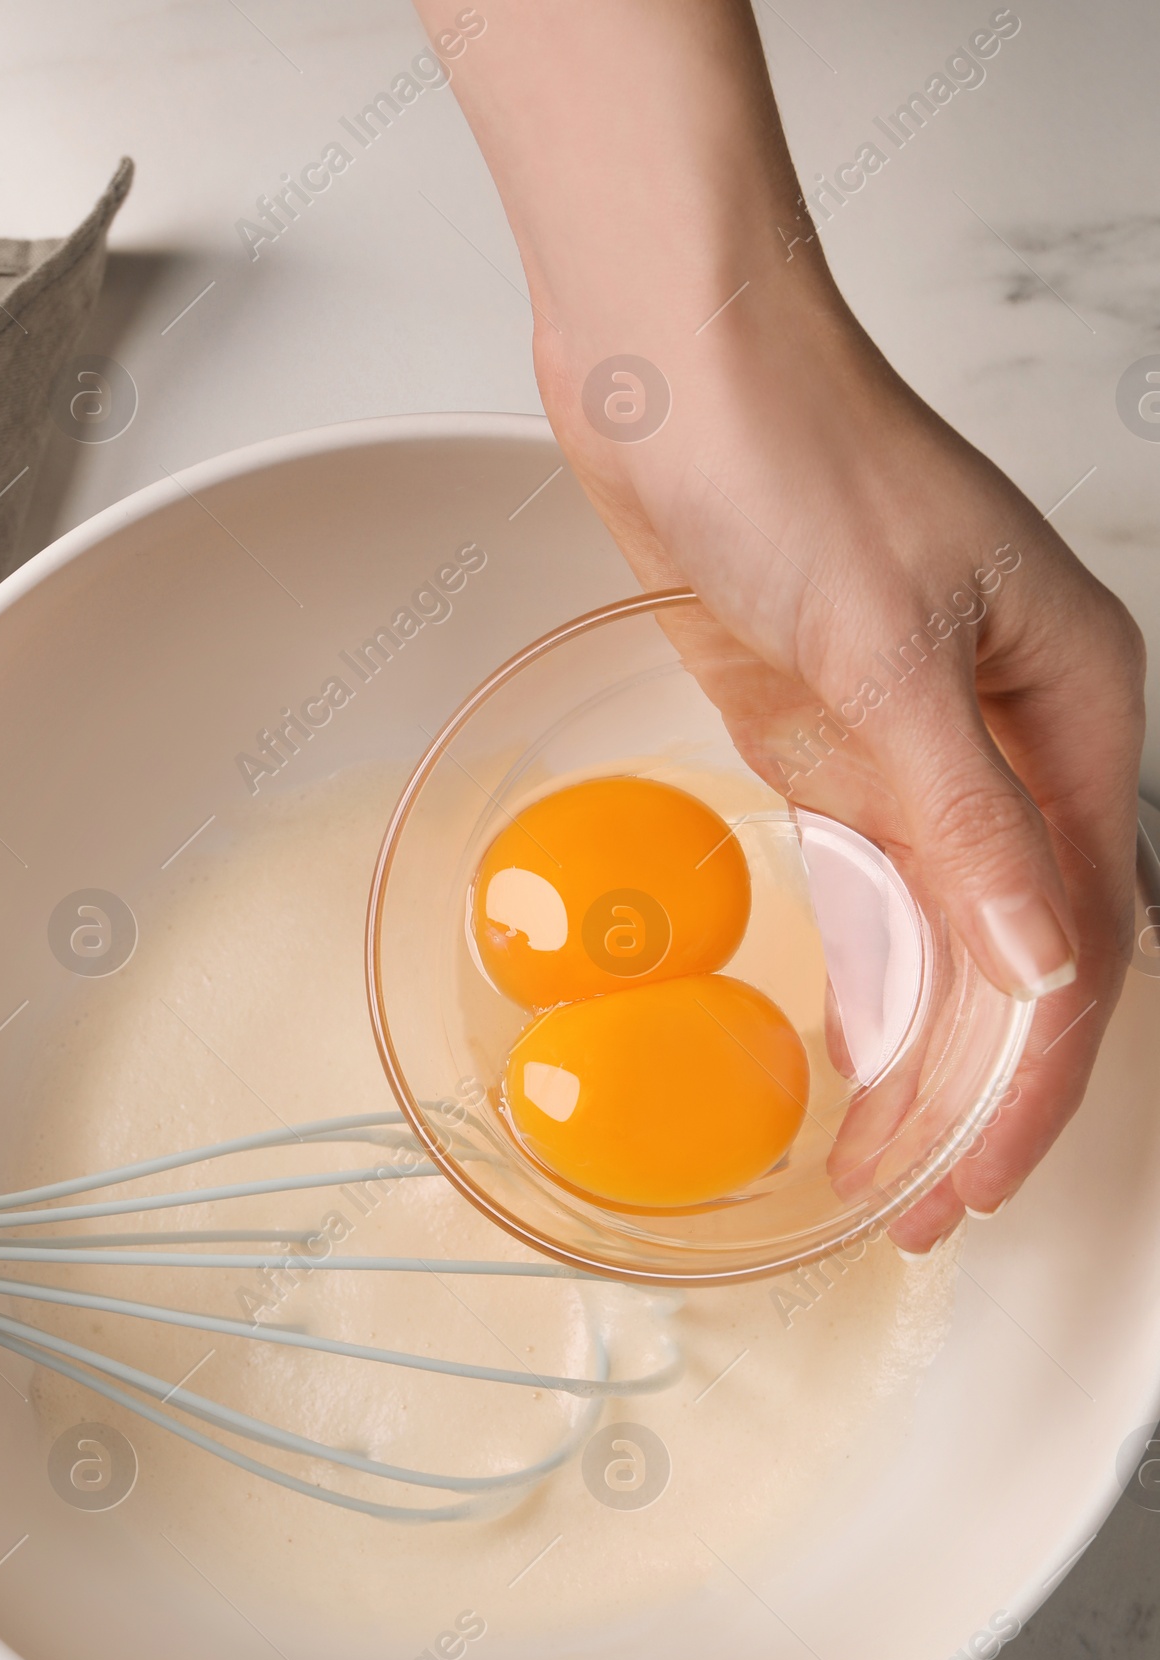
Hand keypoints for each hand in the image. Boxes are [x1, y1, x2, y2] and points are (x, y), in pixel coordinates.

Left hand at [423, 0, 1145, 1242]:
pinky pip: (872, 889)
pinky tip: (839, 1052)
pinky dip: (861, 976)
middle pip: (1019, 955)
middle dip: (974, 1091)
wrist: (673, 357)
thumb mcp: (882, 648)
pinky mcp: (837, 739)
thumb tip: (1036, 967)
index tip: (975, 1181)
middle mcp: (1019, 736)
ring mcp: (927, 742)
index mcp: (1077, 706)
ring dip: (912, 1053)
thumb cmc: (791, 452)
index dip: (1030, 1077)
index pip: (1076, 938)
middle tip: (912, 1210)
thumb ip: (963, 818)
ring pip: (946, 935)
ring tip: (866, 1168)